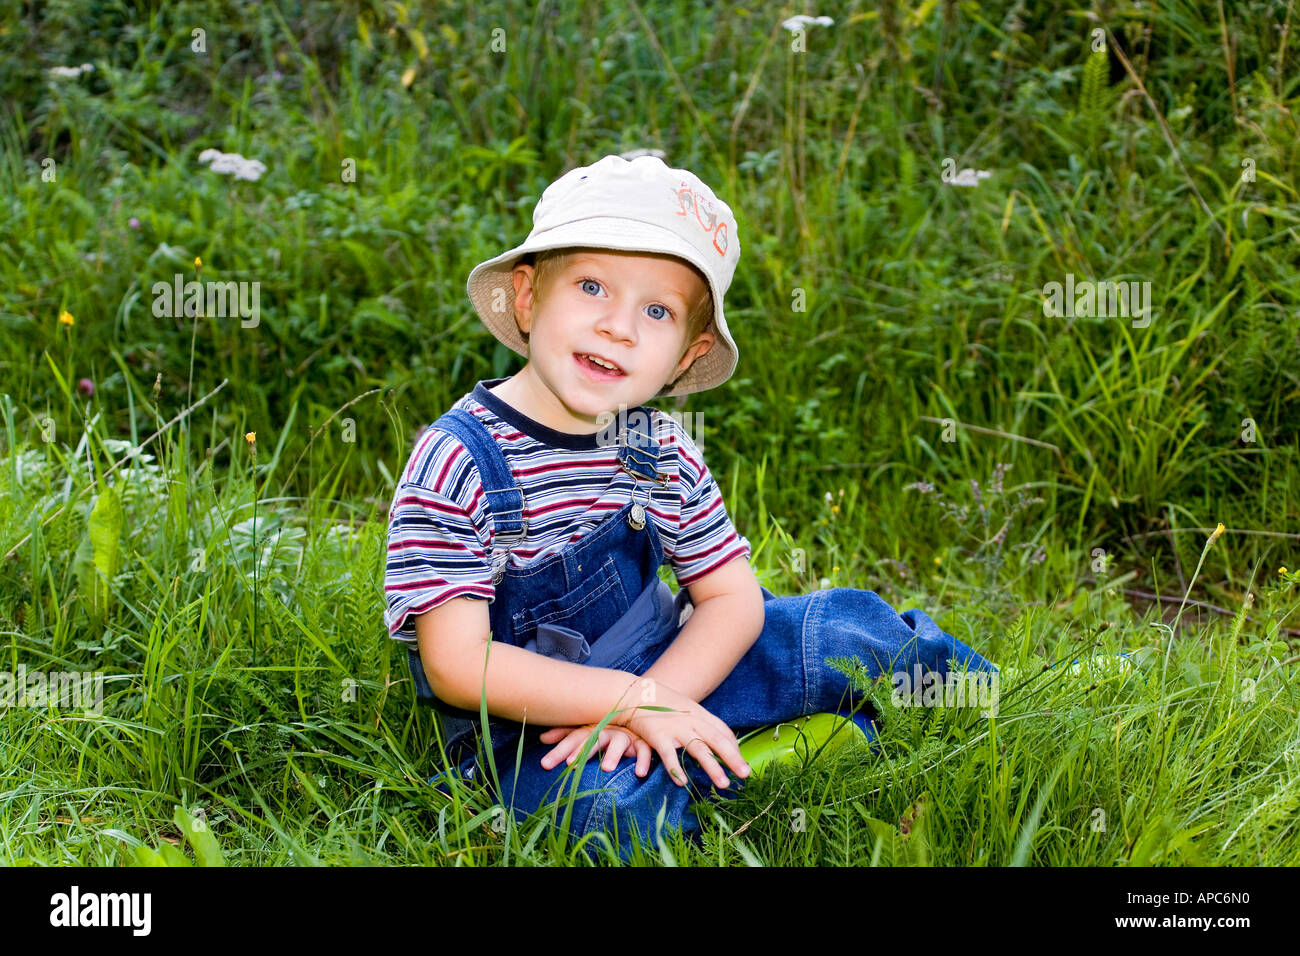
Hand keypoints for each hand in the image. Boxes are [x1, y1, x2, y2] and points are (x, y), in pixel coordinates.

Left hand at [538, 722, 653, 776]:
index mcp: (591, 728)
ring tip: (606, 769)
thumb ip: (565, 734)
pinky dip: (643, 760)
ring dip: (613, 755)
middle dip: (581, 752)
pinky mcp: (642, 741)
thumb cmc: (606, 727)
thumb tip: (541, 738)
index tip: (545, 764)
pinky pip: (645, 750)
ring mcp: (625, 735)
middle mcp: (606, 730)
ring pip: (619, 742)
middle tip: (571, 764)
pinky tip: (640, 773)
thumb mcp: (586, 731)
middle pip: (592, 739)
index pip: (572, 739)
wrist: (639, 709)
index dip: (560, 750)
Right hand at [615, 682, 750, 789]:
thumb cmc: (662, 703)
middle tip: (746, 775)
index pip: (724, 732)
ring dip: (713, 768)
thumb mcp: (686, 708)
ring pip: (699, 750)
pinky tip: (682, 783)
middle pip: (718, 741)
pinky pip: (670, 756)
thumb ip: (700, 722)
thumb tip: (714, 737)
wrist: (635, 693)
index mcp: (701, 714)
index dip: (735, 748)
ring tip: (724, 784)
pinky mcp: (659, 736)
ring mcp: (676, 728)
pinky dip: (676, 769)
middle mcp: (693, 721)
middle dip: (733, 759)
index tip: (741, 763)